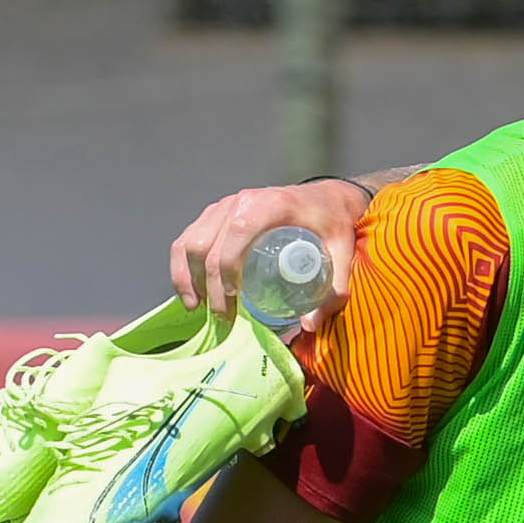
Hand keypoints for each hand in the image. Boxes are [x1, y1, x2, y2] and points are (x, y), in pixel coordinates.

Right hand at [170, 178, 369, 322]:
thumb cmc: (333, 222)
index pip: (234, 238)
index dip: (226, 272)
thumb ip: (335, 288)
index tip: (234, 302)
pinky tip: (190, 290)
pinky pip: (187, 238)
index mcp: (267, 205)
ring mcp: (223, 206)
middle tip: (223, 316)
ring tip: (199, 307)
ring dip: (187, 277)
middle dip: (208, 285)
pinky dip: (182, 266)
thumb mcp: (342, 251)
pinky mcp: (215, 214)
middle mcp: (239, 201)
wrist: (325, 197)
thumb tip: (310, 324)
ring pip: (190, 242)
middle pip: (207, 245)